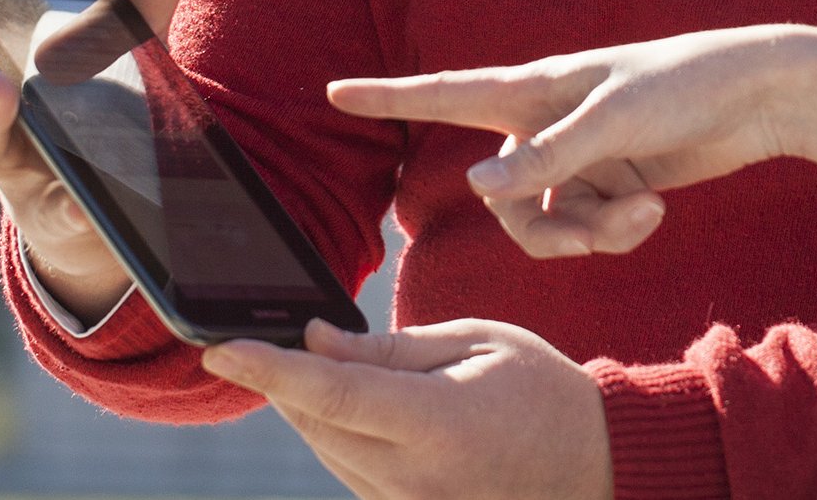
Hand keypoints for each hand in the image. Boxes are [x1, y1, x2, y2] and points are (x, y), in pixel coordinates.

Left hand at [202, 319, 613, 499]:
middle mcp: (416, 478)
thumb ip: (390, 347)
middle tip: (275, 338)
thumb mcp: (476, 342)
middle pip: (316, 426)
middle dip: (285, 380)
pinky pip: (348, 473)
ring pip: (326, 452)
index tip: (220, 349)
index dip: (270, 370)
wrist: (595, 466)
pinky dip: (336, 435)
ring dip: (309, 408)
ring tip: (322, 367)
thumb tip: (317, 340)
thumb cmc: (541, 391)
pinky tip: (352, 407)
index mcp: (439, 424)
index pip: (333, 395)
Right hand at [328, 25, 807, 257]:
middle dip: (552, 231)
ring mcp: (574, 162)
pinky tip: (654, 212)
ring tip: (645, 213)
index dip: (389, 96)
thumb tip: (479, 190)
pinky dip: (617, 233)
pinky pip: (587, 232)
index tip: (336, 91)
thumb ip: (547, 158)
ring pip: (550, 228)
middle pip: (505, 204)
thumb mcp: (614, 121)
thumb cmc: (681, 85)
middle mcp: (543, 129)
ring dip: (595, 235)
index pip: (446, 94)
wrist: (754, 97)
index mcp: (533, 91)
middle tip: (601, 230)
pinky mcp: (606, 187)